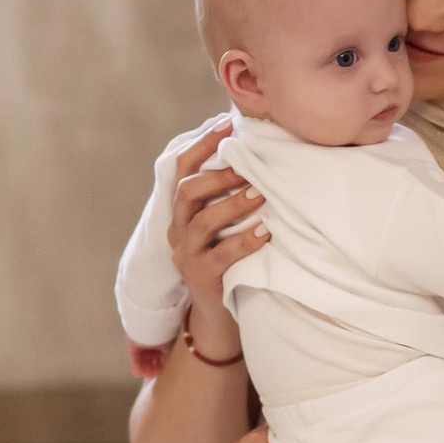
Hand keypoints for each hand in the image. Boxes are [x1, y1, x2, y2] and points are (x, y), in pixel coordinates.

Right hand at [167, 116, 268, 354]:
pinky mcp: (201, 279)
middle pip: (185, 191)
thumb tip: (258, 153)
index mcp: (182, 212)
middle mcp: (178, 231)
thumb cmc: (231, 261)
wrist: (221, 317)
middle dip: (218, 175)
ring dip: (232, 204)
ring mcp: (186, 256)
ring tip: (260, 195)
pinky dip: (244, 241)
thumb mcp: (226, 226)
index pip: (182, 169)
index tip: (227, 125)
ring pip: (201, 222)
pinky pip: (220, 257)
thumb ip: (232, 196)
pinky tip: (265, 233)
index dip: (202, 144)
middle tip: (249, 166)